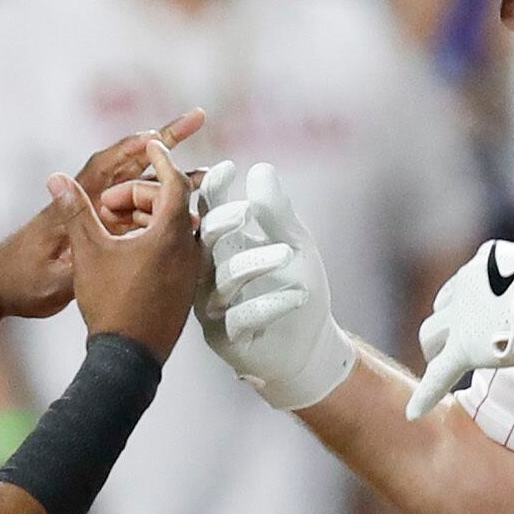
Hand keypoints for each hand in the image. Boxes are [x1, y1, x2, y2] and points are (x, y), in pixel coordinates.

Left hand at [0, 108, 205, 317]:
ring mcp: (92, 214)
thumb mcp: (52, 277)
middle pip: (129, 163)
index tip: (160, 133)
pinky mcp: (96, 229)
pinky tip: (182, 210)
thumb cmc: (21, 281)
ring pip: (136, 185)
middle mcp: (85, 201)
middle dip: (162, 142)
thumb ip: (76, 257)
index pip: (107, 166)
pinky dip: (158, 202)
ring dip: (168, 175)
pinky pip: (133, 209)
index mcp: (73, 206)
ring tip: (205, 173)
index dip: (134, 147)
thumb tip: (99, 242)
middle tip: (197, 119)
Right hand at [52, 135, 199, 361]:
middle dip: (138, 195)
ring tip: (111, 229)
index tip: (150, 144)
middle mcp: (189, 248)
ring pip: (173, 228)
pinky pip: (175, 251)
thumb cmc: (110, 302)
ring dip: (145, 218)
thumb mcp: (87, 251)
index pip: (173, 181)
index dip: (160, 159)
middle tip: (105, 207)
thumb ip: (76, 211)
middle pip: (171, 203)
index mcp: (170, 232)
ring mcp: (191, 270)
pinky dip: (154, 240)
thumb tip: (57, 179)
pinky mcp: (186, 288)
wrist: (127, 357)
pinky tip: (126, 252)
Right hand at [195, 160, 358, 410]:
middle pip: (204, 244)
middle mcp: (210, 275)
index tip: (227, 167)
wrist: (309, 345)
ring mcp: (214, 308)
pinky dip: (271, 304)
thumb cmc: (296, 288)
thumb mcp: (294, 244)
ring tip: (288, 254)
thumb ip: (276, 212)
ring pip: (223, 281)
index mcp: (222, 247)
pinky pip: (241, 318)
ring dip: (255, 264)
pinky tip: (298, 294)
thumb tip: (260, 168)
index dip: (212, 190)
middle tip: (244, 212)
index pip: (208, 213)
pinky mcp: (225, 339)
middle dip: (220, 225)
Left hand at [404, 232, 513, 419]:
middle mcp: (466, 285)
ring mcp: (460, 317)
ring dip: (434, 348)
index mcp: (486, 263)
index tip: (470, 309)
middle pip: (441, 307)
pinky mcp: (463, 347)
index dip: (465, 300)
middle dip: (444, 324)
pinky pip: (438, 374)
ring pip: (431, 335)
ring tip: (438, 363)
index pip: (466, 283)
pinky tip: (413, 412)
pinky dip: (426, 393)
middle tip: (449, 340)